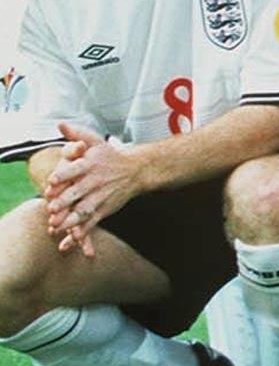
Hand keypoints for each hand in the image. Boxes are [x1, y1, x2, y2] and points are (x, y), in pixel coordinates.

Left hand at [41, 123, 144, 256]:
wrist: (139, 169)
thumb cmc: (110, 155)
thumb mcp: (96, 141)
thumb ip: (77, 134)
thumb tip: (60, 124)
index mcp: (91, 164)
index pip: (75, 169)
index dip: (63, 175)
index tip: (51, 182)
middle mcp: (96, 181)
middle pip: (78, 192)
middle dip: (65, 201)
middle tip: (52, 208)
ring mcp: (101, 196)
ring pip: (84, 209)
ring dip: (71, 219)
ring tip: (58, 226)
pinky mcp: (105, 209)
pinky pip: (92, 222)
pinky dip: (82, 232)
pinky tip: (71, 240)